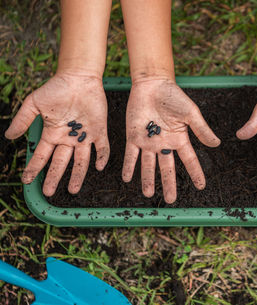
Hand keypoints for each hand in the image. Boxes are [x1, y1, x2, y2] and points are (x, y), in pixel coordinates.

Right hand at [5, 73, 109, 195]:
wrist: (79, 78)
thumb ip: (23, 120)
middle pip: (60, 163)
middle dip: (53, 177)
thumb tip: (9, 136)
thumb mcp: (34, 103)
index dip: (34, 168)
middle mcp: (68, 139)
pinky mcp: (99, 131)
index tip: (27, 180)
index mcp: (52, 134)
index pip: (42, 155)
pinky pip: (102, 147)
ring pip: (81, 160)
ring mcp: (85, 136)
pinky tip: (99, 167)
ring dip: (77, 175)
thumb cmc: (56, 89)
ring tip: (73, 190)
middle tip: (48, 192)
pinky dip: (101, 157)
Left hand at [122, 78, 219, 202]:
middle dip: (169, 184)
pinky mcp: (133, 137)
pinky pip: (131, 155)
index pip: (189, 160)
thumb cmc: (173, 96)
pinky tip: (127, 179)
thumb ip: (201, 129)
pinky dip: (129, 167)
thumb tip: (216, 144)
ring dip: (148, 180)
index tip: (201, 186)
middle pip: (167, 168)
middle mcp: (164, 144)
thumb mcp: (191, 113)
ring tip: (149, 195)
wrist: (152, 85)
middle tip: (171, 200)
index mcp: (179, 139)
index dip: (195, 173)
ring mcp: (148, 142)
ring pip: (148, 166)